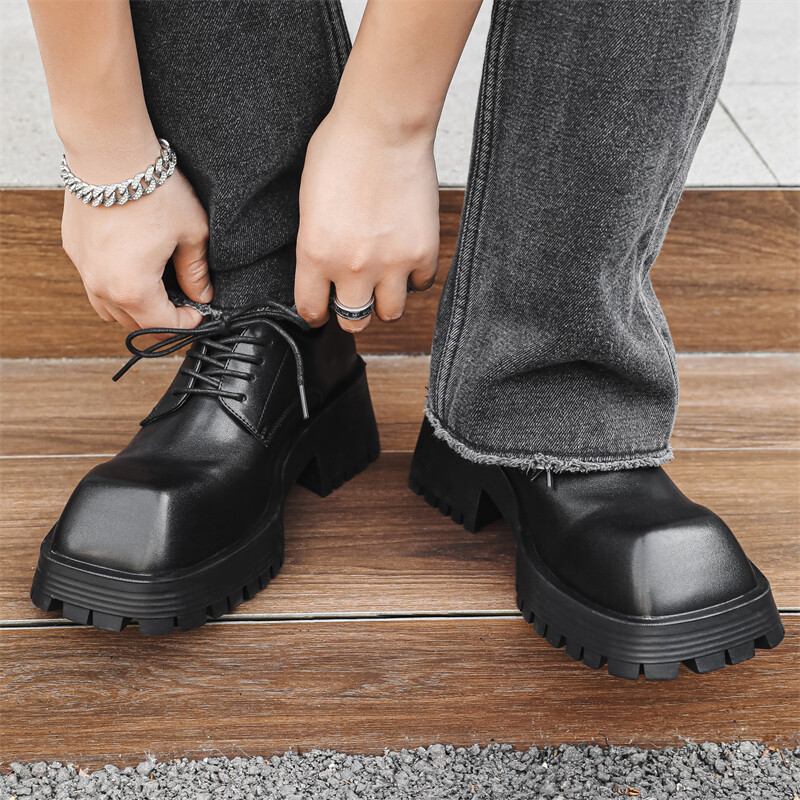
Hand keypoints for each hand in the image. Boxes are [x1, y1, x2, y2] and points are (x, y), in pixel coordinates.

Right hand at [61, 141, 210, 331]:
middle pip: (135, 325)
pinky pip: (94, 284)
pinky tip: (135, 268)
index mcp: (133, 290)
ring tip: (159, 291)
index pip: (163, 327)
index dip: (188, 325)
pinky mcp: (74, 250)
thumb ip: (196, 272)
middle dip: (162, 321)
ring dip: (135, 309)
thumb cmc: (153, 190)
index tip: (200, 313)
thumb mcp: (192, 234)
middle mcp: (102, 286)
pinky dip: (115, 287)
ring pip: (110, 310)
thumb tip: (201, 295)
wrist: (110, 152)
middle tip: (184, 305)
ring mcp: (83, 269)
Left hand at [295, 106, 439, 331]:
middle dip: (351, 309)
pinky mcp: (423, 252)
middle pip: (354, 321)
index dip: (317, 311)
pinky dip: (413, 275)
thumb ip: (316, 246)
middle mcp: (353, 267)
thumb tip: (324, 272)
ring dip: (385, 299)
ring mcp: (392, 263)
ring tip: (383, 277)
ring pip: (390, 313)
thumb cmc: (341, 150)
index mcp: (316, 255)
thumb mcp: (308, 205)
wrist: (384, 125)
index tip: (322, 307)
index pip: (312, 311)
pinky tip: (405, 253)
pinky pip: (420, 284)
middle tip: (355, 292)